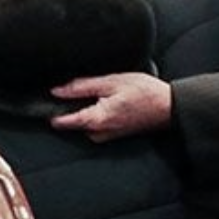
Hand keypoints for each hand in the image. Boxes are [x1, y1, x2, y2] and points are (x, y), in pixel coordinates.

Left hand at [50, 71, 172, 139]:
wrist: (169, 107)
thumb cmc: (145, 93)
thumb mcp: (111, 82)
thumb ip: (81, 87)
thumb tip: (57, 91)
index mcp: (95, 120)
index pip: (60, 121)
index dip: (51, 108)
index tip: (50, 97)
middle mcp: (97, 133)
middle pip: (70, 121)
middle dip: (72, 105)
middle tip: (84, 89)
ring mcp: (105, 136)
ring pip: (83, 121)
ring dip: (86, 108)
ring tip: (102, 93)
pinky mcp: (112, 134)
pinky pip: (94, 124)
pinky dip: (96, 112)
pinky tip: (109, 101)